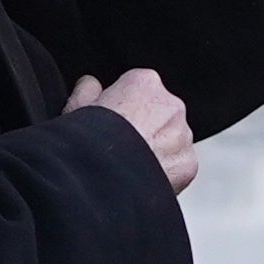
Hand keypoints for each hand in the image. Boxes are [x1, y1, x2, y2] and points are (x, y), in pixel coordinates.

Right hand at [71, 66, 197, 192]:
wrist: (101, 180)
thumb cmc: (87, 143)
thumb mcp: (76, 108)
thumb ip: (88, 89)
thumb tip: (90, 85)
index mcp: (144, 83)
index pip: (138, 88)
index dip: (122, 106)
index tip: (112, 122)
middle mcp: (171, 104)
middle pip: (159, 113)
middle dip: (144, 127)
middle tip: (120, 145)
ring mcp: (182, 134)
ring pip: (171, 139)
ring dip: (156, 149)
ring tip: (129, 165)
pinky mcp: (187, 162)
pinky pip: (178, 164)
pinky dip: (165, 171)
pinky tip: (141, 177)